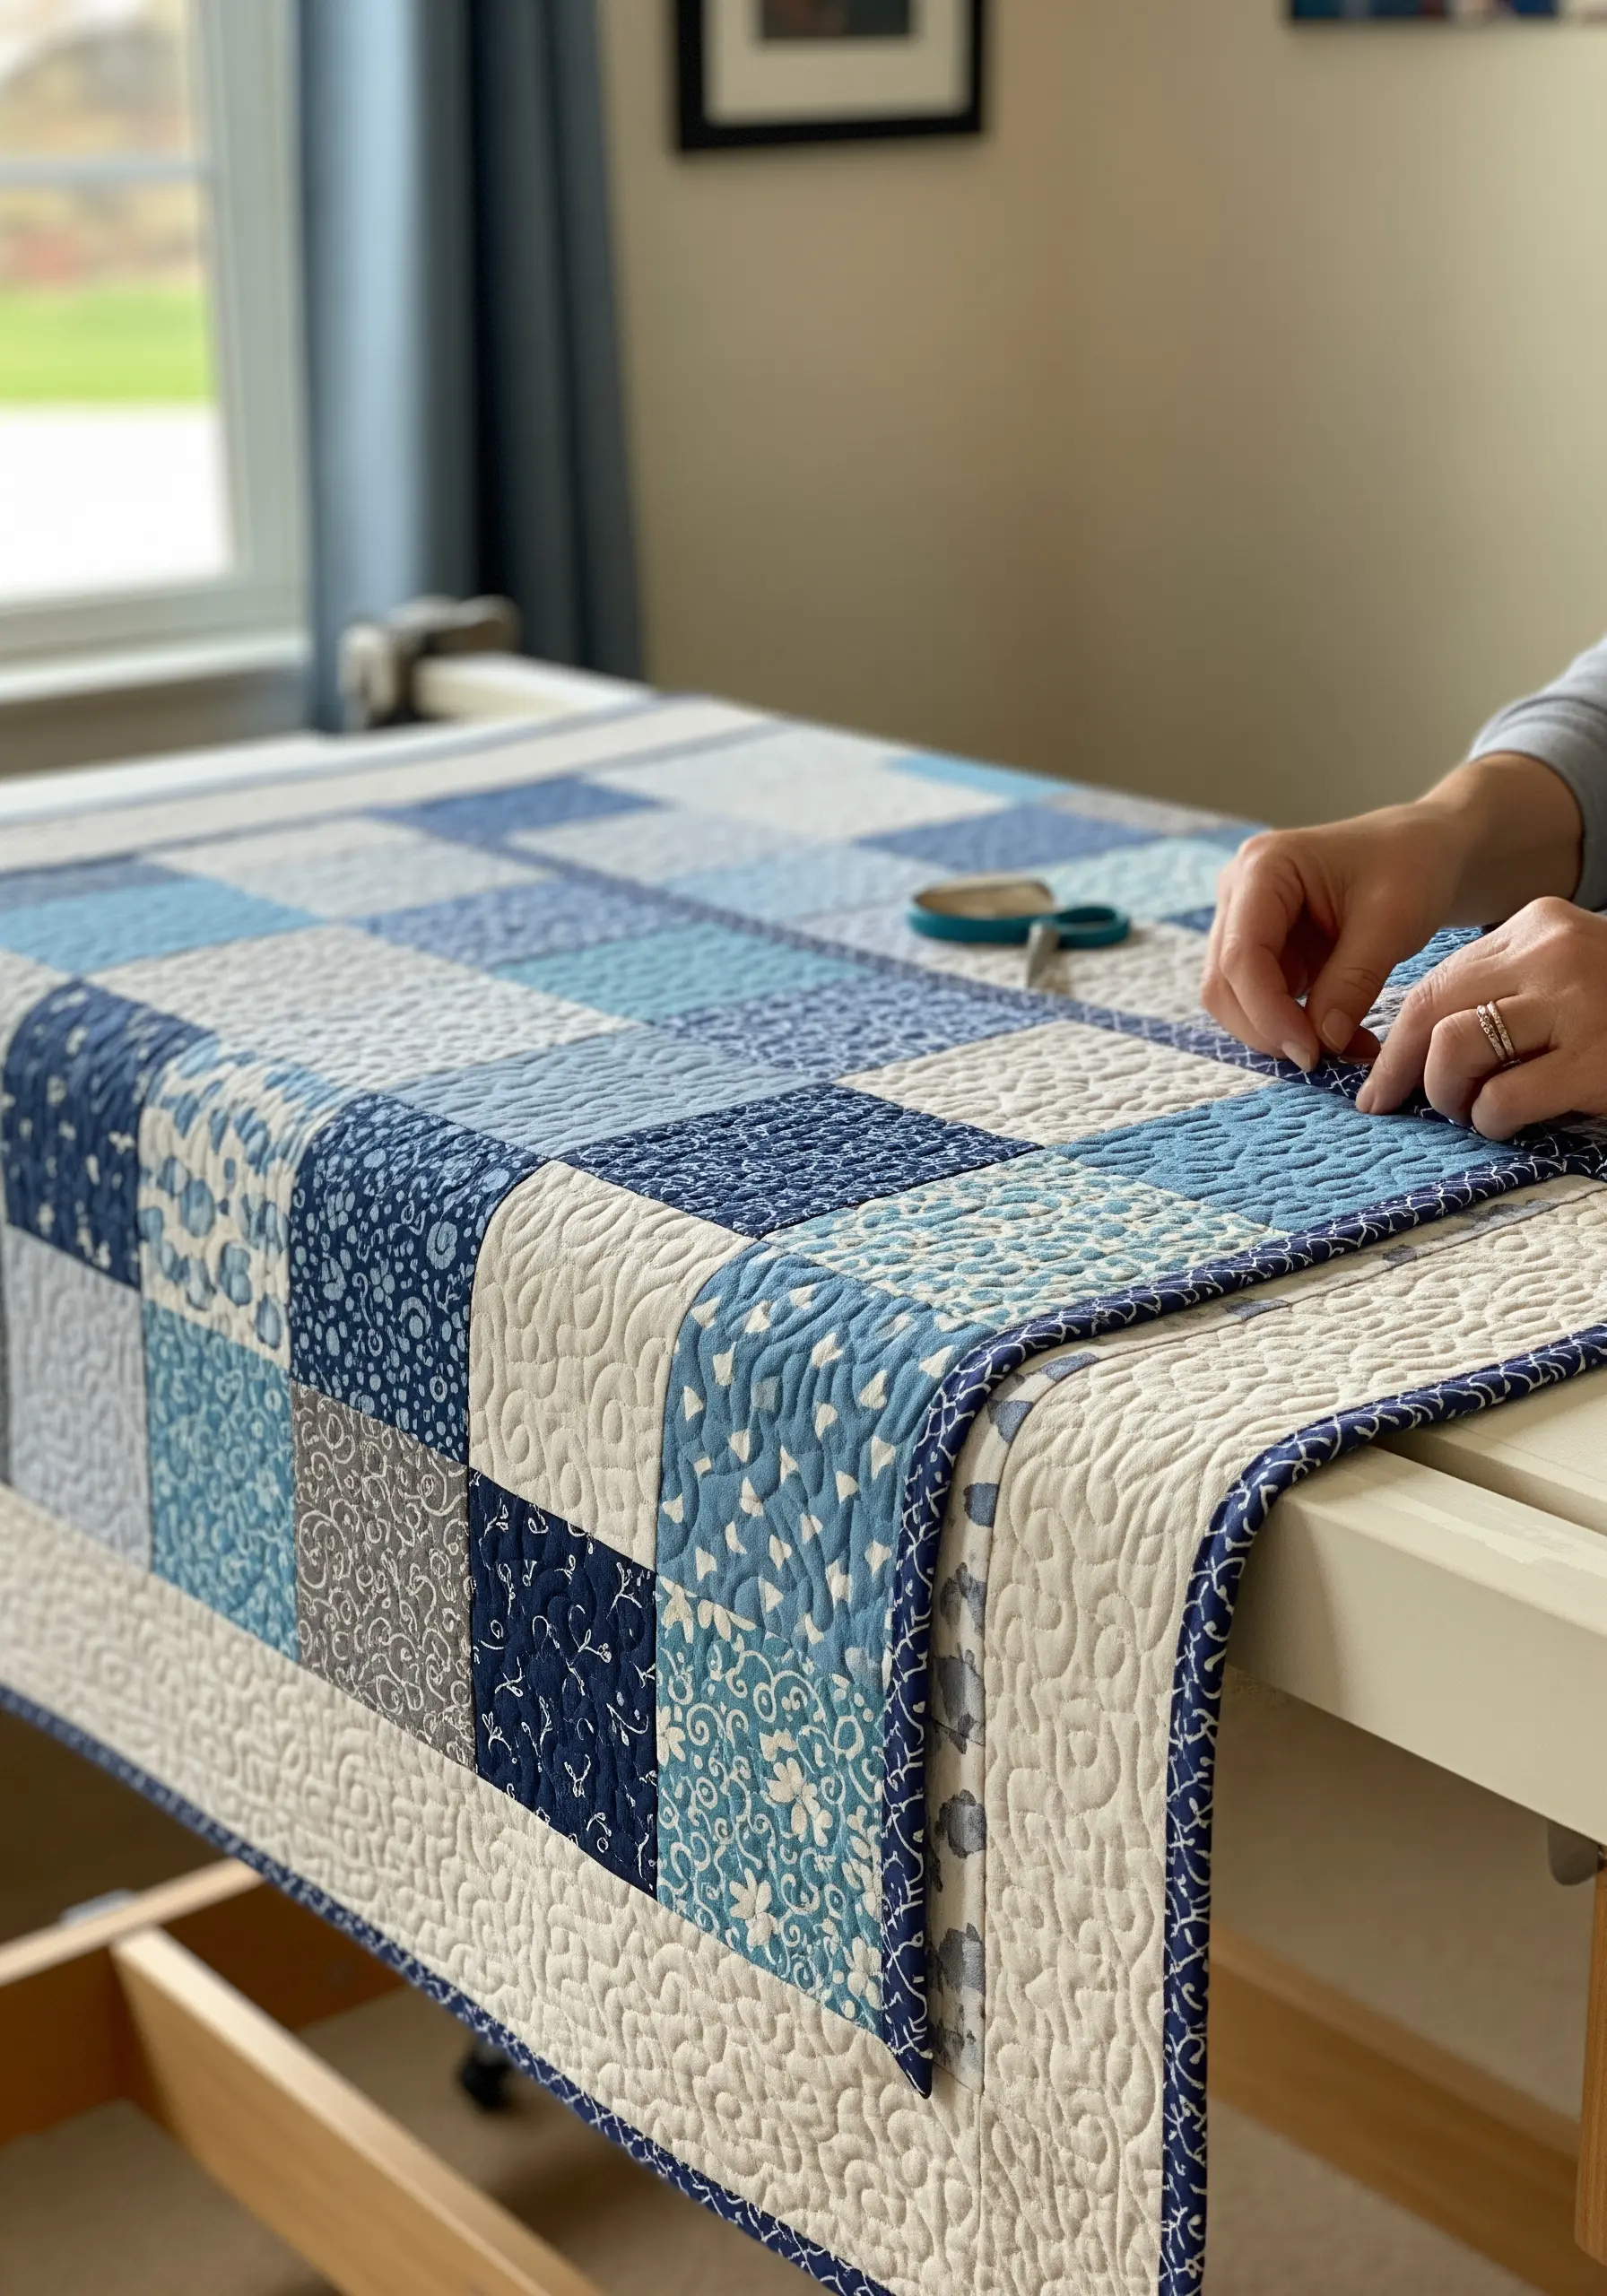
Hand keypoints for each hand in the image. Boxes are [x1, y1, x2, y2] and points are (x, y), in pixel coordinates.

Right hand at [1202, 756, 1583, 1071]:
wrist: (1428, 850)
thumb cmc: (1413, 865)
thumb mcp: (1393, 920)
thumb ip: (1353, 981)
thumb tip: (1322, 1042)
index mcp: (1263, 868)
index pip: (1241, 956)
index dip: (1268, 1012)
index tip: (1312, 1053)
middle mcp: (1239, 893)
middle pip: (1223, 984)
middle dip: (1268, 1029)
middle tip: (1326, 1059)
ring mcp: (1245, 923)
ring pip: (1234, 1000)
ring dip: (1280, 1034)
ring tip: (1345, 1048)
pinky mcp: (1265, 950)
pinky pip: (1261, 1002)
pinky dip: (1295, 1028)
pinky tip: (1342, 1035)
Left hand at [1355, 897, 1606, 1137]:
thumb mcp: (1559, 981)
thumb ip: (1497, 995)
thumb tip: (1407, 1053)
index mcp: (1539, 925)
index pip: (1435, 983)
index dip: (1395, 1043)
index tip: (1376, 1086)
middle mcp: (1556, 953)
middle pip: (1432, 1014)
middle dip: (1405, 1072)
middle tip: (1409, 1107)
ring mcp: (1581, 1004)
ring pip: (1455, 1050)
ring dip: (1450, 1096)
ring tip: (1475, 1112)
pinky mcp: (1598, 1060)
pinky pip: (1503, 1099)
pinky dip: (1493, 1121)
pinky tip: (1511, 1123)